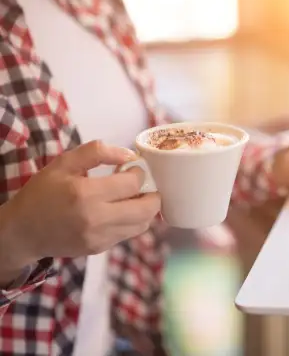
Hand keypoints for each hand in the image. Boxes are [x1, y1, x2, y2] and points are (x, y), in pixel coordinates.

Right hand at [0, 141, 160, 273]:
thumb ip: (97, 152)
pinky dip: (132, 222)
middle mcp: (96, 219)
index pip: (132, 183)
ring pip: (143, 225)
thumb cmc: (43, 192)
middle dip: (153, 194)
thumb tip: (129, 154)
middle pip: (146, 209)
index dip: (139, 173)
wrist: (22, 231)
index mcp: (86, 194)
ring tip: (135, 198)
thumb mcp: (64, 163)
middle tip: (146, 186)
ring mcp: (99, 237)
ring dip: (146, 210)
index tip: (133, 169)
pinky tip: (121, 211)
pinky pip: (129, 234)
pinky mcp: (99, 249)